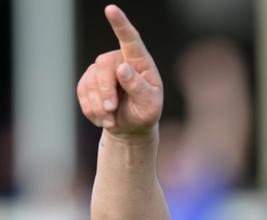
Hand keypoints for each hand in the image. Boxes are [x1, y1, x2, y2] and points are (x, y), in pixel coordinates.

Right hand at [77, 4, 162, 135]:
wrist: (131, 126)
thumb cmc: (145, 112)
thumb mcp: (149, 104)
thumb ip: (138, 88)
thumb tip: (122, 68)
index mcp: (140, 62)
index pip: (130, 40)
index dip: (120, 24)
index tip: (111, 9)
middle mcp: (119, 60)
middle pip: (103, 65)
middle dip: (105, 90)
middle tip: (111, 109)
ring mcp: (102, 70)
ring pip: (90, 81)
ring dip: (99, 105)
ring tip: (111, 119)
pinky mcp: (88, 81)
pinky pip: (82, 92)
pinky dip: (91, 109)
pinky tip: (103, 118)